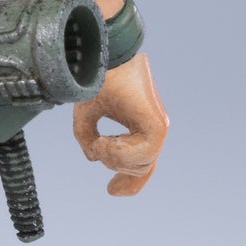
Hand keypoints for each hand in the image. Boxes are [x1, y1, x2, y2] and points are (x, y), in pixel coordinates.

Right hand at [72, 54, 168, 196]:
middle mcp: (153, 129)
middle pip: (140, 168)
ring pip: (142, 163)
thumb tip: (94, 157)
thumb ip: (89, 137)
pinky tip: (104, 141)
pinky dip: (120, 152)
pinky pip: (144, 153)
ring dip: (115, 158)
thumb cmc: (97, 78)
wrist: (104, 55)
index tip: (111, 191)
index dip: (131, 184)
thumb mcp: (88, 113)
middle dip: (115, 165)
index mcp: (141, 127)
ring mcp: (158, 127)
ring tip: (99, 141)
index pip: (142, 163)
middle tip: (97, 146)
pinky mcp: (157, 124)